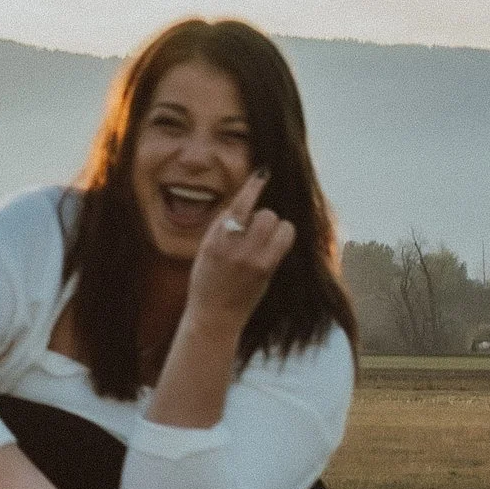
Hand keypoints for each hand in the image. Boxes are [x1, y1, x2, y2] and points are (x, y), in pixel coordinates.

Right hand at [182, 177, 295, 336]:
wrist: (214, 315)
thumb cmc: (207, 281)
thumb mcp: (205, 249)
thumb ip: (221, 226)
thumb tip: (241, 204)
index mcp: (216, 239)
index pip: (239, 205)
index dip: (254, 186)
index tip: (263, 174)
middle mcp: (235, 246)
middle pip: (264, 213)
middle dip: (262, 217)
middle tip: (254, 230)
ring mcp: (253, 258)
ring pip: (277, 223)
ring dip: (274, 227)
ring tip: (264, 239)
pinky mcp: (266, 269)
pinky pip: (284, 240)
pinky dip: (282, 237)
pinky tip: (273, 245)